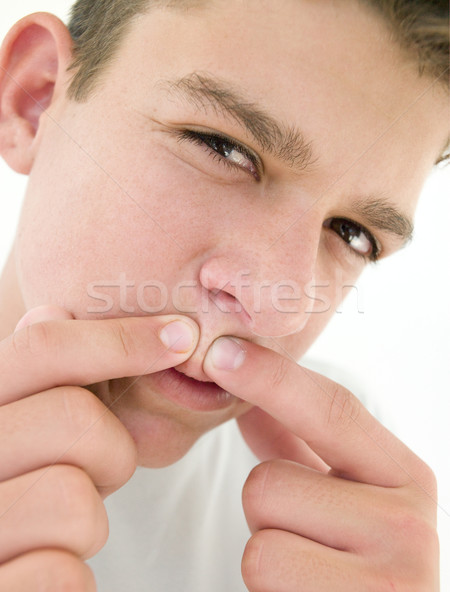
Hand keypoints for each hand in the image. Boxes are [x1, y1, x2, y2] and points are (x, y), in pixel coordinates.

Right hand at [0, 306, 198, 589]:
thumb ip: (35, 382)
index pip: (40, 347)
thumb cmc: (16, 501)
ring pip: (71, 498)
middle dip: (112, 449)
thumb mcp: (22, 433)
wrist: (1, 582)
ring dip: (88, 520)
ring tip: (62, 530)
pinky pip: (60, 575)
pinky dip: (70, 580)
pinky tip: (45, 575)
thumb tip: (48, 310)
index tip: (181, 336)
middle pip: (73, 417)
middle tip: (98, 474)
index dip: (119, 338)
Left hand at [204, 337, 438, 591]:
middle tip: (301, 540)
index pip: (332, 409)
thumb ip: (299, 443)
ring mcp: (391, 579)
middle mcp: (410, 525)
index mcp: (405, 478)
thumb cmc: (348, 564)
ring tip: (305, 573)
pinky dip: (270, 591)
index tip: (221, 353)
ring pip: (259, 536)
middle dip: (263, 511)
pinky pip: (266, 571)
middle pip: (269, 480)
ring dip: (267, 554)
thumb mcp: (337, 497)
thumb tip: (251, 393)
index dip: (270, 378)